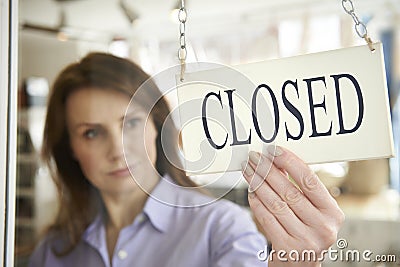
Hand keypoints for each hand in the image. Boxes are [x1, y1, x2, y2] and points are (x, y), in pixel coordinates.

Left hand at [242, 146, 344, 266]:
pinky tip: (251, 192)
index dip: (290, 162)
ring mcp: (306, 240)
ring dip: (258, 183)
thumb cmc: (306, 233)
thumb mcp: (312, 212)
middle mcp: (323, 227)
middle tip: (254, 158)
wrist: (300, 266)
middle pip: (289, 190)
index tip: (273, 150)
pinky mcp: (287, 249)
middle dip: (268, 170)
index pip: (309, 181)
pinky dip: (256, 203)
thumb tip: (278, 161)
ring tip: (248, 171)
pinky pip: (267, 219)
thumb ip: (300, 189)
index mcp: (333, 213)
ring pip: (276, 203)